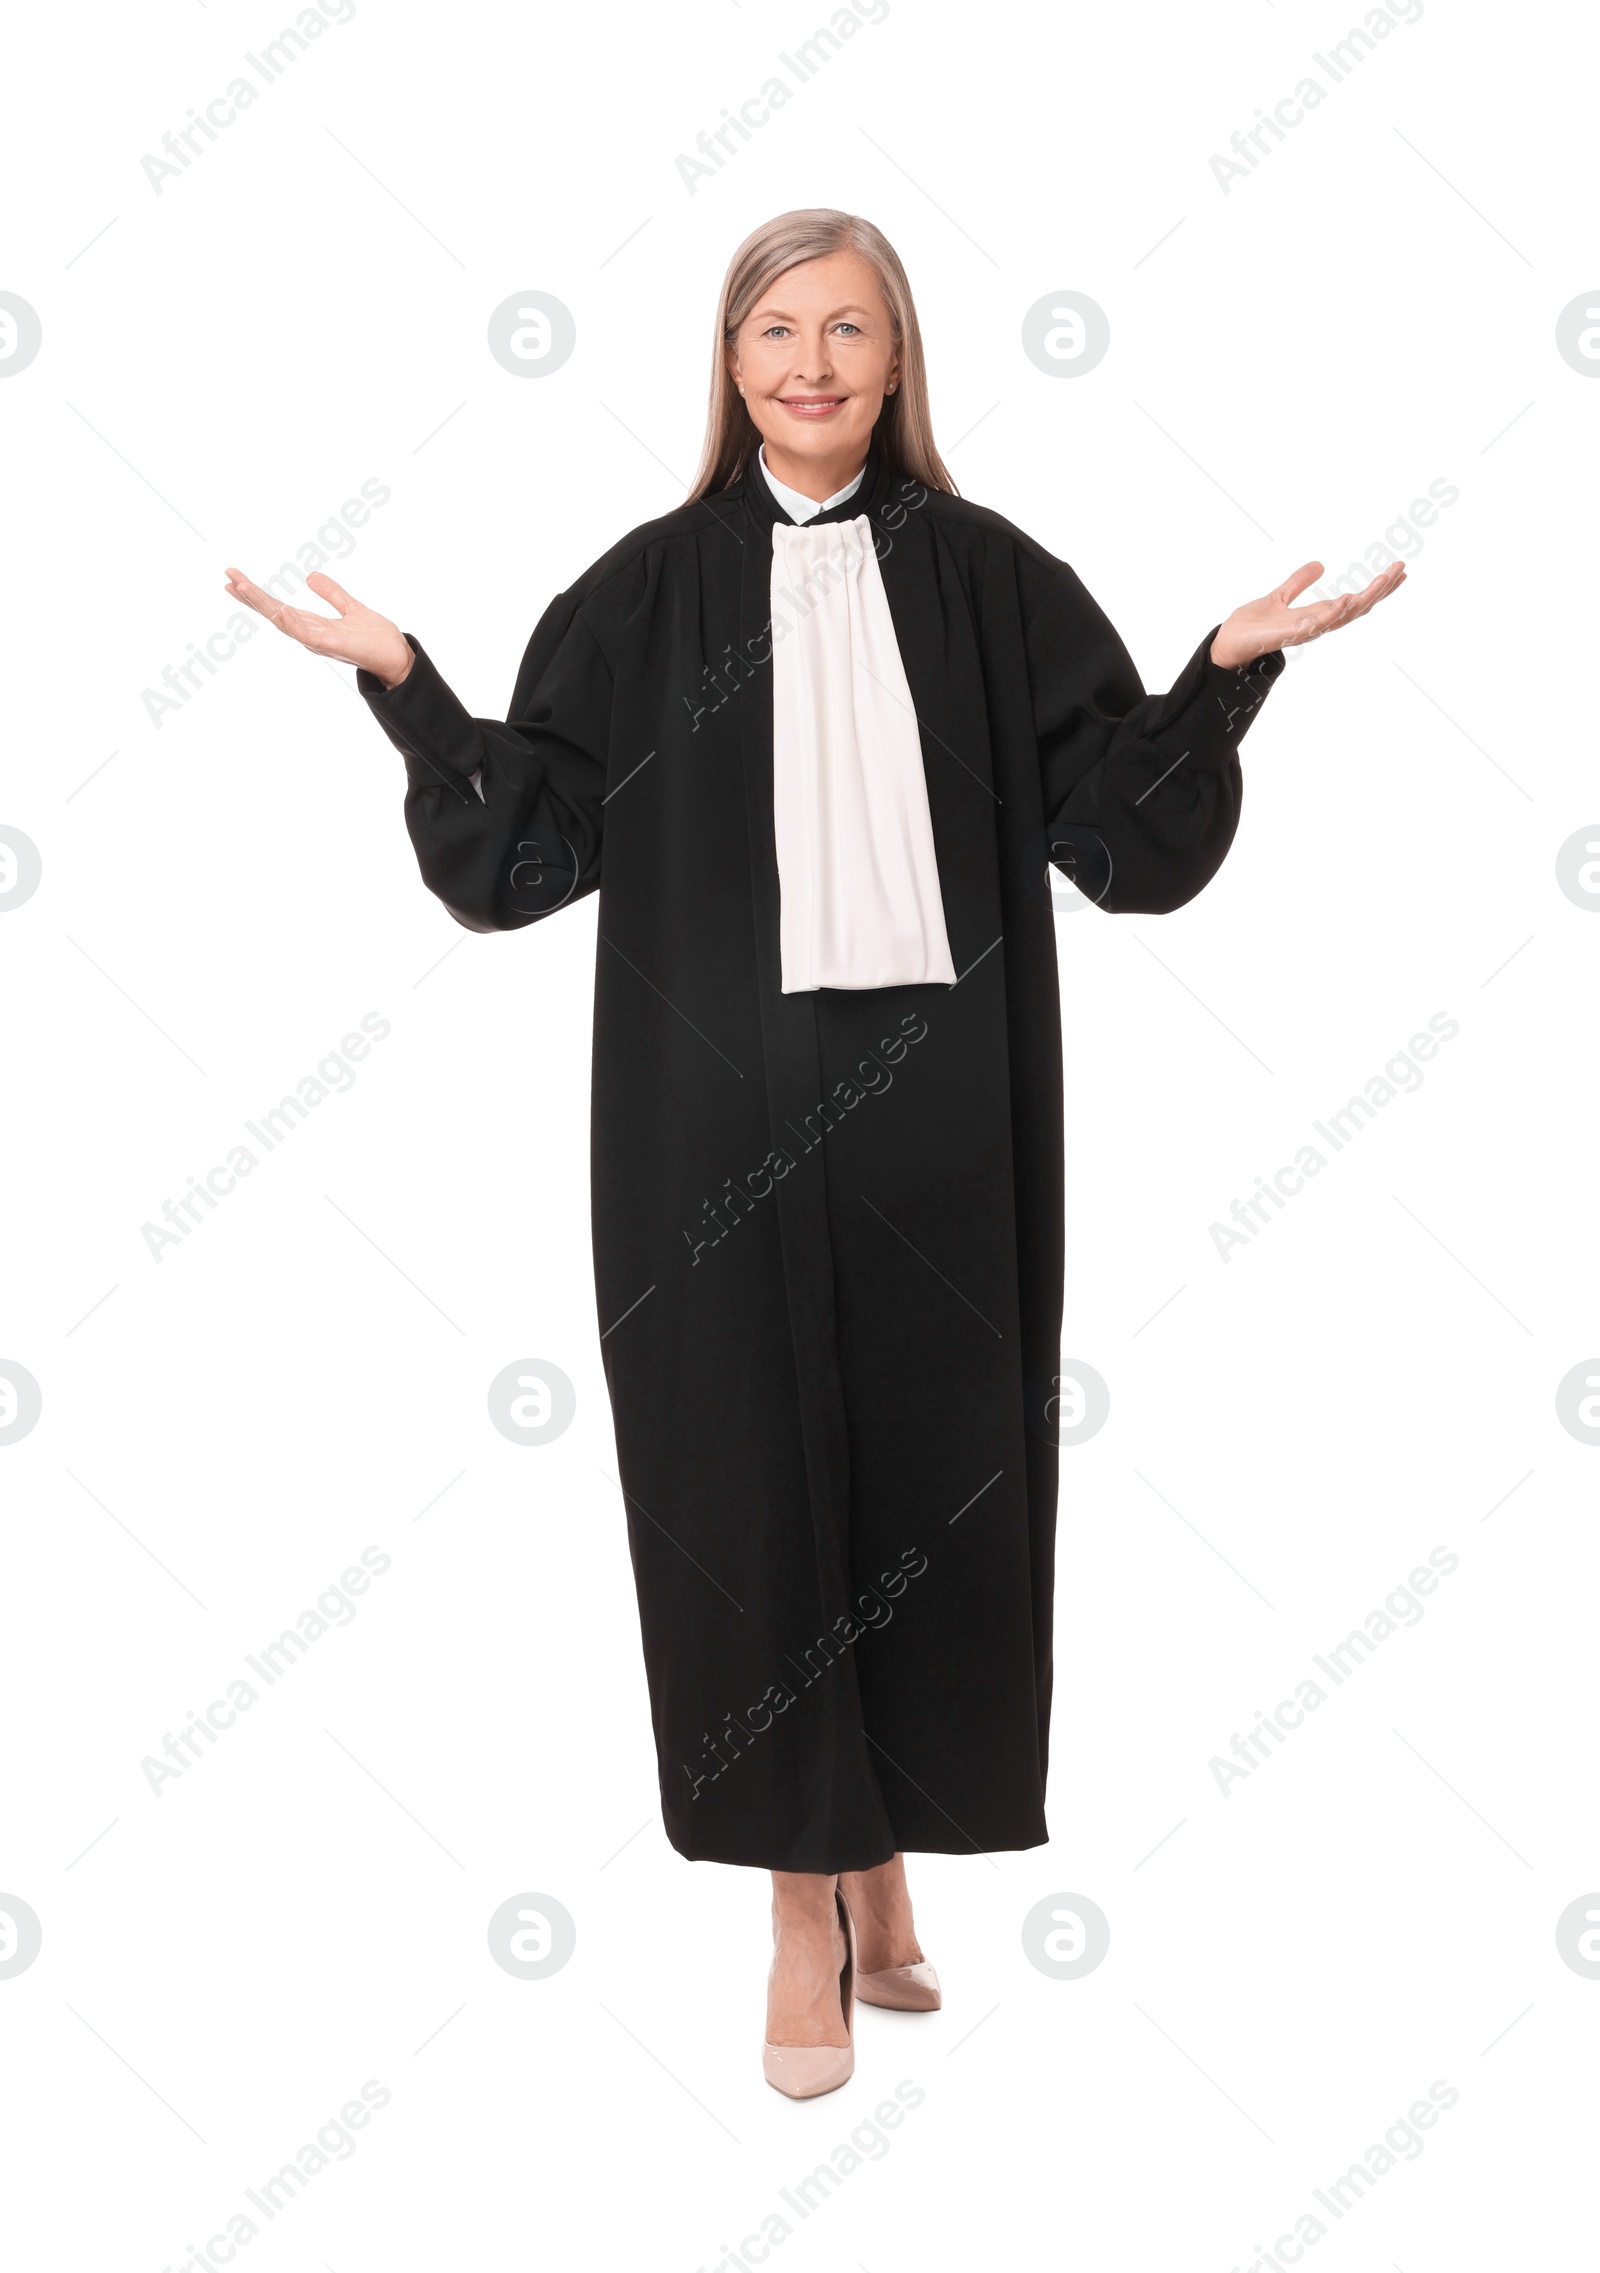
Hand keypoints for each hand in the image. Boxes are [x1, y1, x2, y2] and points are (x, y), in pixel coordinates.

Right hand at [222, 567, 414, 688]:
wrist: (399, 658)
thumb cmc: (377, 639)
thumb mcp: (351, 607)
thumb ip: (332, 593)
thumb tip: (310, 576)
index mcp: (313, 624)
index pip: (278, 606)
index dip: (256, 595)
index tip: (234, 579)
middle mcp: (311, 634)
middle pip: (274, 613)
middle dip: (251, 597)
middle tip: (228, 579)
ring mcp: (320, 642)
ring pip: (284, 622)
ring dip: (263, 605)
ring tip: (243, 587)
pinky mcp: (334, 647)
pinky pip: (308, 635)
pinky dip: (293, 623)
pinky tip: (281, 609)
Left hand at [1210, 559, 1406, 669]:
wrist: (1227, 643)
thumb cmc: (1251, 626)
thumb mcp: (1279, 596)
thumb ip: (1298, 582)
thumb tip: (1320, 564)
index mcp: (1316, 615)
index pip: (1354, 601)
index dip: (1376, 588)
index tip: (1398, 571)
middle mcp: (1315, 625)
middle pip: (1357, 608)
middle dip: (1380, 591)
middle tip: (1402, 570)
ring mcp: (1304, 631)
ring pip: (1342, 616)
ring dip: (1364, 598)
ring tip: (1384, 579)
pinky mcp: (1287, 635)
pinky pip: (1314, 625)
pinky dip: (1331, 614)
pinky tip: (1345, 599)